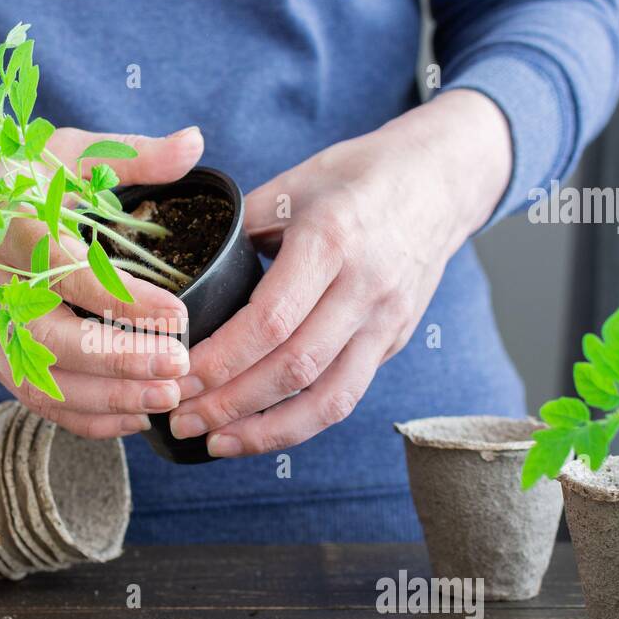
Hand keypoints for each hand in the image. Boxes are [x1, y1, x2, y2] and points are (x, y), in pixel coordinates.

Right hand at [0, 119, 204, 438]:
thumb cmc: (10, 182)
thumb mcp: (67, 154)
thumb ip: (133, 155)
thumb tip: (196, 142)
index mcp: (13, 228)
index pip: (70, 274)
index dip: (125, 301)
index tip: (180, 314)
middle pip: (54, 342)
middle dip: (122, 362)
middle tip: (180, 367)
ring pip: (46, 384)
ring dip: (110, 400)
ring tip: (169, 397)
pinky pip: (38, 402)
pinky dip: (89, 419)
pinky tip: (137, 414)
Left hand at [167, 90, 512, 456]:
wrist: (440, 181)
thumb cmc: (358, 176)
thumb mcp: (294, 182)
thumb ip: (241, 226)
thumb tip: (187, 270)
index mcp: (331, 240)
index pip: (271, 319)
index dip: (221, 358)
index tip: (178, 374)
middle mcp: (365, 287)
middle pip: (294, 366)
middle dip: (230, 402)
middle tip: (181, 418)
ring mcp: (385, 321)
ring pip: (327, 397)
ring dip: (265, 430)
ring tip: (214, 443)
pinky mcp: (393, 343)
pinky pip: (345, 396)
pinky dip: (299, 423)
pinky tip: (258, 434)